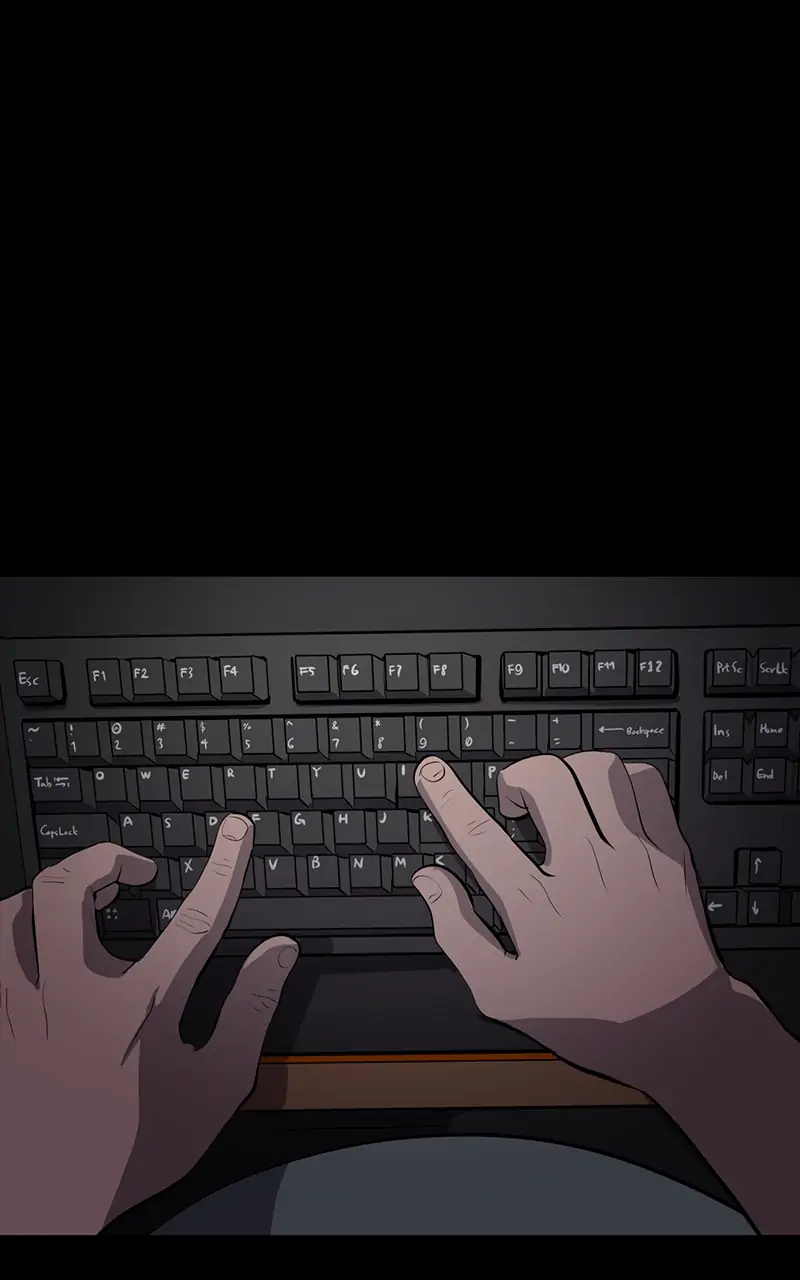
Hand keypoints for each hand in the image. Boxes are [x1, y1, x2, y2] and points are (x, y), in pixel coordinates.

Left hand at [0, 814, 296, 1233]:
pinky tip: (34, 946)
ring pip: (13, 916)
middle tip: (133, 867)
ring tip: (75, 898)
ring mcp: (25, 1009)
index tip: (234, 833)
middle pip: (69, 891)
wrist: (50, 1203)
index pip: (194, 915)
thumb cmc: (131, 1151)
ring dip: (47, 892)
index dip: (223, 865)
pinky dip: (12, 936)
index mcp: (139, 1008)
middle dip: (104, 859)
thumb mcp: (214, 1089)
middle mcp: (73, 997)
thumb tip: (278, 954)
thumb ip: (249, 1012)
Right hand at [412, 752, 736, 1092]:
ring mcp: (633, 858)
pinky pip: (645, 783)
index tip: (431, 772)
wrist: (681, 1031)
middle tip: (515, 805)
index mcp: (538, 907)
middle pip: (544, 780)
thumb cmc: (591, 1017)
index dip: (445, 795)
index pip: (477, 834)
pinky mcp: (669, 853)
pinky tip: (605, 803)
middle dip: (517, 777)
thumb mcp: (503, 994)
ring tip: (561, 798)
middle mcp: (586, 873)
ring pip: (596, 770)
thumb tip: (429, 881)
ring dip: (567, 772)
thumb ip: (458, 934)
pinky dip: (617, 778)